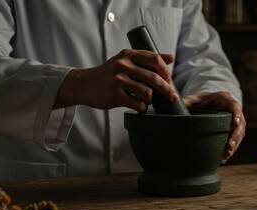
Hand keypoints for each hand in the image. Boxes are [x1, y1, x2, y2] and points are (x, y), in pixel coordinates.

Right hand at [54, 49, 178, 111]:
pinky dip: (142, 107)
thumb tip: (171, 57)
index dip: (166, 71)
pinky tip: (139, 106)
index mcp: (128, 55)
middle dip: (167, 89)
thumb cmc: (109, 74)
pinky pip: (138, 104)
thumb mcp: (125, 61)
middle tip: (173, 97)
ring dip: (151, 100)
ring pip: (147, 93)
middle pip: (154, 78)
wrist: (84, 84)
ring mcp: (119, 80)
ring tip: (146, 100)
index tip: (169, 80)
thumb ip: (146, 59)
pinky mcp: (115, 95)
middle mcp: (123, 65)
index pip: (154, 59)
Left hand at [183, 92, 245, 161]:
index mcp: (224, 99)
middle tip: (229, 148)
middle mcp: (232, 109)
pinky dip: (232, 147)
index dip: (237, 115)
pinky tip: (225, 156)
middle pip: (240, 123)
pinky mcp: (233, 128)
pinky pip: (236, 138)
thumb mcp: (192, 99)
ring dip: (235, 144)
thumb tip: (174, 104)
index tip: (236, 124)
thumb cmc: (200, 100)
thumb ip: (186, 102)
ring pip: (240, 133)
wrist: (206, 102)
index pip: (234, 106)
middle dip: (235, 136)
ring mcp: (235, 119)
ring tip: (227, 155)